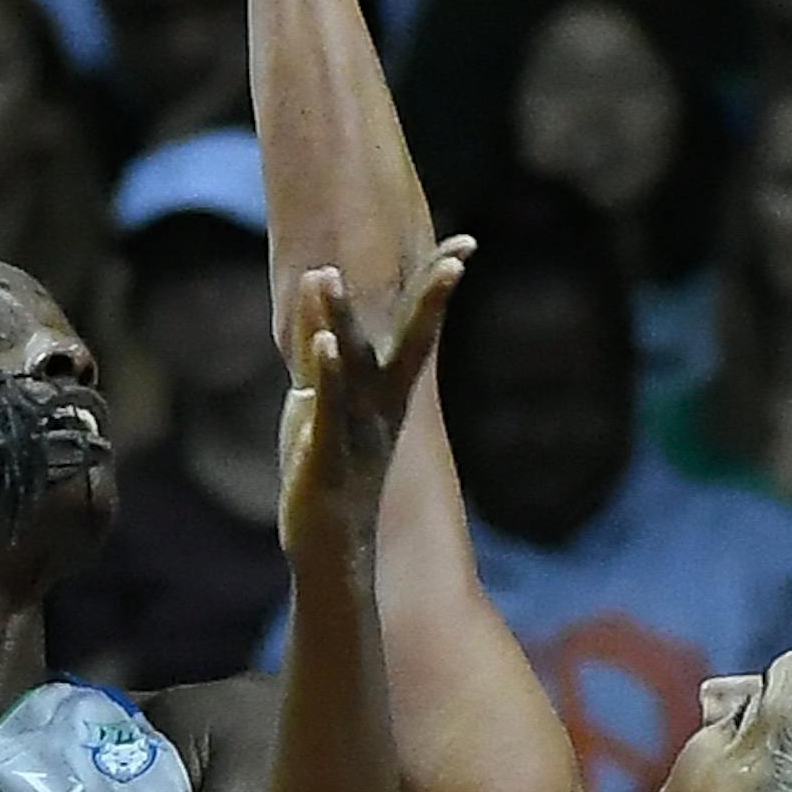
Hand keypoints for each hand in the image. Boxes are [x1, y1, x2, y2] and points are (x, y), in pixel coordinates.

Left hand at [277, 244, 469, 556]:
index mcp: (389, 392)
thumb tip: (324, 330)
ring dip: (340, 318)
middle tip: (457, 258)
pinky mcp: (327, 450)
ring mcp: (357, 427)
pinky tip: (325, 342)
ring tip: (327, 274)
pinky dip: (329, 372)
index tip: (467, 245)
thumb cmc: (330, 474)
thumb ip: (328, 369)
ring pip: (354, 364)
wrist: (331, 546)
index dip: (440, 287)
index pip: (421, 329)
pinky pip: (330, 405)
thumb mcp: (327, 411)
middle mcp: (383, 405)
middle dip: (433, 298)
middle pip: (413, 342)